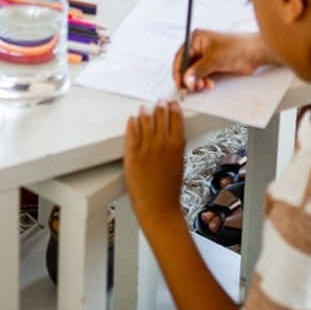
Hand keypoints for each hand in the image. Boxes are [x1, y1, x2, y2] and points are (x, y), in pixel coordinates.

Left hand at [122, 101, 188, 224]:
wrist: (158, 208)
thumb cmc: (170, 191)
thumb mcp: (179, 164)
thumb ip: (175, 148)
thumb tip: (172, 137)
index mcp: (176, 145)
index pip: (176, 119)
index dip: (173, 108)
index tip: (171, 103)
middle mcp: (162, 143)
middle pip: (160, 116)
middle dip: (159, 107)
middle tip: (158, 101)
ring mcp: (146, 148)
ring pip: (145, 121)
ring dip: (145, 112)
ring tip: (144, 107)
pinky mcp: (132, 155)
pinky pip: (131, 133)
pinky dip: (132, 123)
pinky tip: (132, 119)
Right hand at [174, 29, 274, 91]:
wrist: (254, 53)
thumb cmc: (237, 47)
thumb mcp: (213, 60)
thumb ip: (197, 71)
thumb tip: (186, 80)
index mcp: (196, 39)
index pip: (180, 56)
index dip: (178, 71)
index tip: (179, 83)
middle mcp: (199, 47)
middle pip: (186, 66)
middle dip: (188, 78)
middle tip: (190, 88)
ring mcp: (206, 56)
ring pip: (194, 73)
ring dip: (197, 81)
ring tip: (202, 86)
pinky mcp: (213, 65)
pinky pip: (202, 76)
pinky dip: (204, 82)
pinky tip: (209, 84)